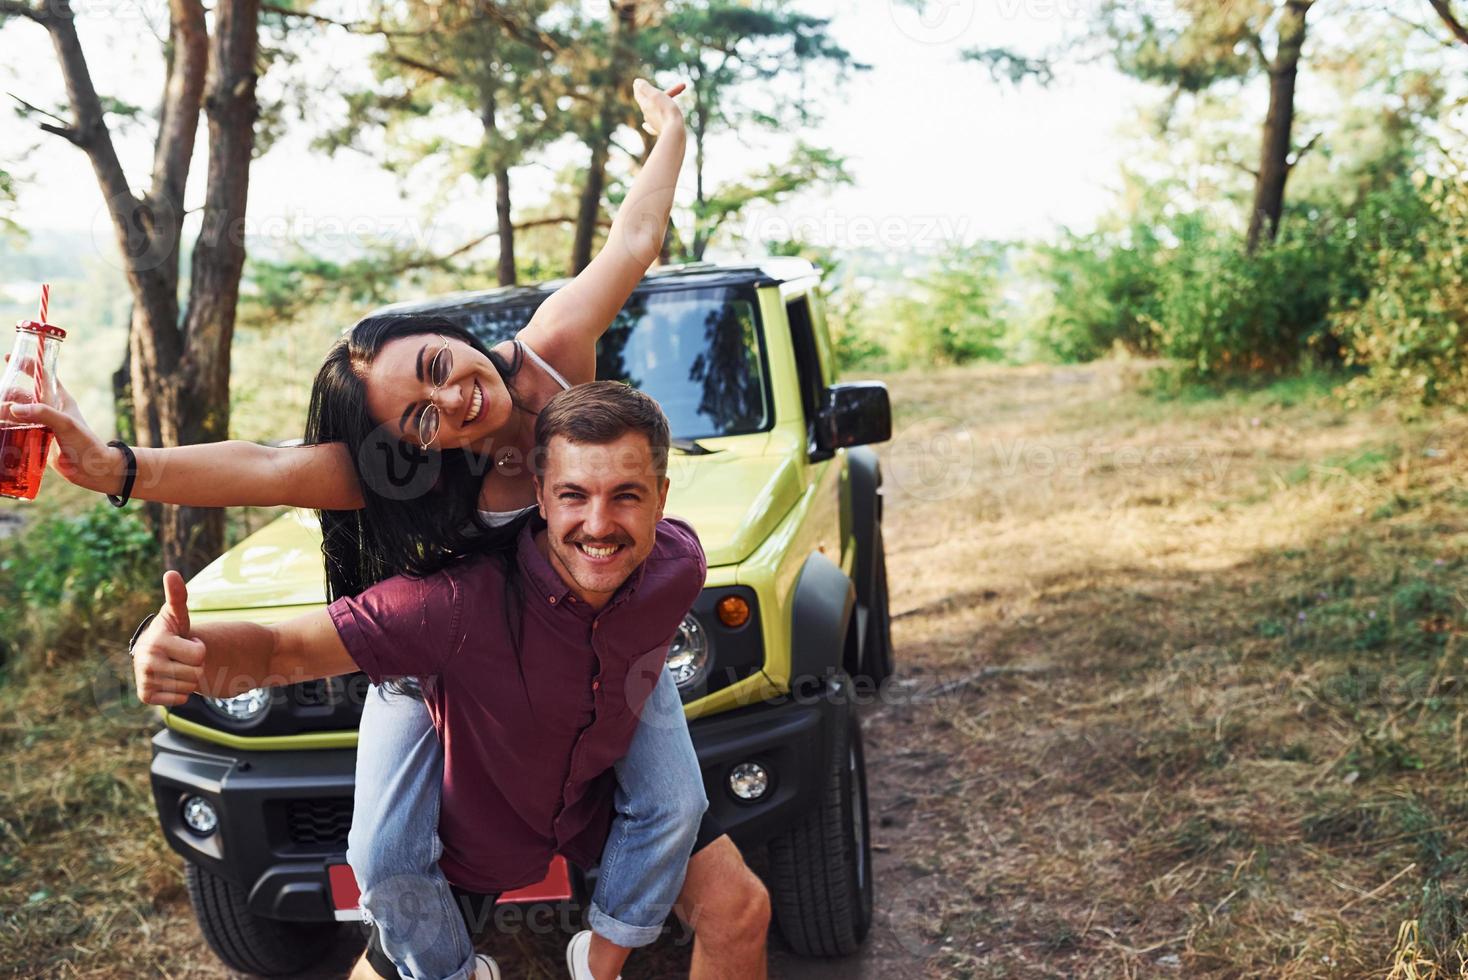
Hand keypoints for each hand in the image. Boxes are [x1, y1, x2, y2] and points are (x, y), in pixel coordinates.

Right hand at [0, 356, 123, 494]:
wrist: (93, 470)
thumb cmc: (85, 443)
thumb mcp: (66, 424)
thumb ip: (42, 413)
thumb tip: (13, 408)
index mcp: (59, 398)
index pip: (42, 374)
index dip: (27, 364)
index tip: (9, 357)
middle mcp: (49, 409)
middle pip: (22, 394)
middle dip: (8, 395)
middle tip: (3, 405)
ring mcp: (42, 424)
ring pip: (16, 413)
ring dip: (5, 413)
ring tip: (1, 420)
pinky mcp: (36, 439)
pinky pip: (17, 430)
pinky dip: (6, 428)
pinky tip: (1, 431)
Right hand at [134, 571, 206, 706]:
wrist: (156, 653)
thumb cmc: (172, 631)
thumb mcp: (177, 614)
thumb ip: (178, 595)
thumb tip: (171, 574)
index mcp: (156, 641)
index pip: (200, 654)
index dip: (198, 647)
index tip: (185, 641)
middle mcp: (145, 661)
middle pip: (196, 673)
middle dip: (194, 664)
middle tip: (180, 656)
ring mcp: (143, 680)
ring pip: (189, 687)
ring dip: (188, 678)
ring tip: (174, 665)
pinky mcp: (145, 696)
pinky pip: (179, 700)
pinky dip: (180, 692)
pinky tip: (169, 680)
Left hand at [633, 78, 686, 136]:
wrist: (674, 131)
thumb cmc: (666, 111)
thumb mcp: (655, 95)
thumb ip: (645, 88)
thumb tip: (636, 82)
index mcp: (644, 105)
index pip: (639, 93)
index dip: (639, 87)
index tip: (637, 82)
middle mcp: (647, 114)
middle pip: (647, 101)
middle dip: (655, 93)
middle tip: (667, 87)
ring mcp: (653, 123)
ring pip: (650, 112)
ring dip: (656, 105)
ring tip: (661, 102)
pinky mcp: (660, 130)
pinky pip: (651, 126)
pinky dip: (648, 124)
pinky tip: (644, 125)